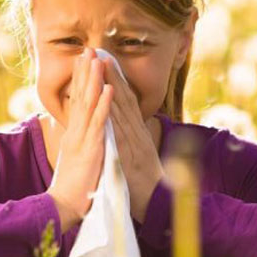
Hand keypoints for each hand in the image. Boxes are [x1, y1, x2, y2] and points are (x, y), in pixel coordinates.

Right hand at [46, 48, 113, 230]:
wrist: (64, 207)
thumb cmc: (73, 187)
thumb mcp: (76, 159)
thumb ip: (79, 143)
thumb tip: (81, 132)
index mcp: (74, 134)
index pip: (77, 101)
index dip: (81, 80)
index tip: (84, 60)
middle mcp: (76, 132)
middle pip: (80, 96)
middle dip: (85, 72)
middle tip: (88, 49)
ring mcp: (82, 139)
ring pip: (89, 104)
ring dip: (94, 81)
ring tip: (98, 59)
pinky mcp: (91, 149)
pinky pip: (99, 123)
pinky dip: (104, 105)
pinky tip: (109, 89)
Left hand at [100, 57, 164, 223]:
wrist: (157, 204)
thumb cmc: (145, 182)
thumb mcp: (137, 154)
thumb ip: (131, 138)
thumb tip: (125, 125)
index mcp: (136, 132)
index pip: (124, 101)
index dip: (115, 79)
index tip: (104, 60)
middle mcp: (137, 132)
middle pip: (123, 98)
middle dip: (111, 74)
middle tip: (100, 52)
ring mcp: (134, 142)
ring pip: (122, 110)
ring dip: (111, 86)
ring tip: (101, 65)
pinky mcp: (130, 155)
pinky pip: (121, 133)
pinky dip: (115, 115)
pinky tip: (108, 100)